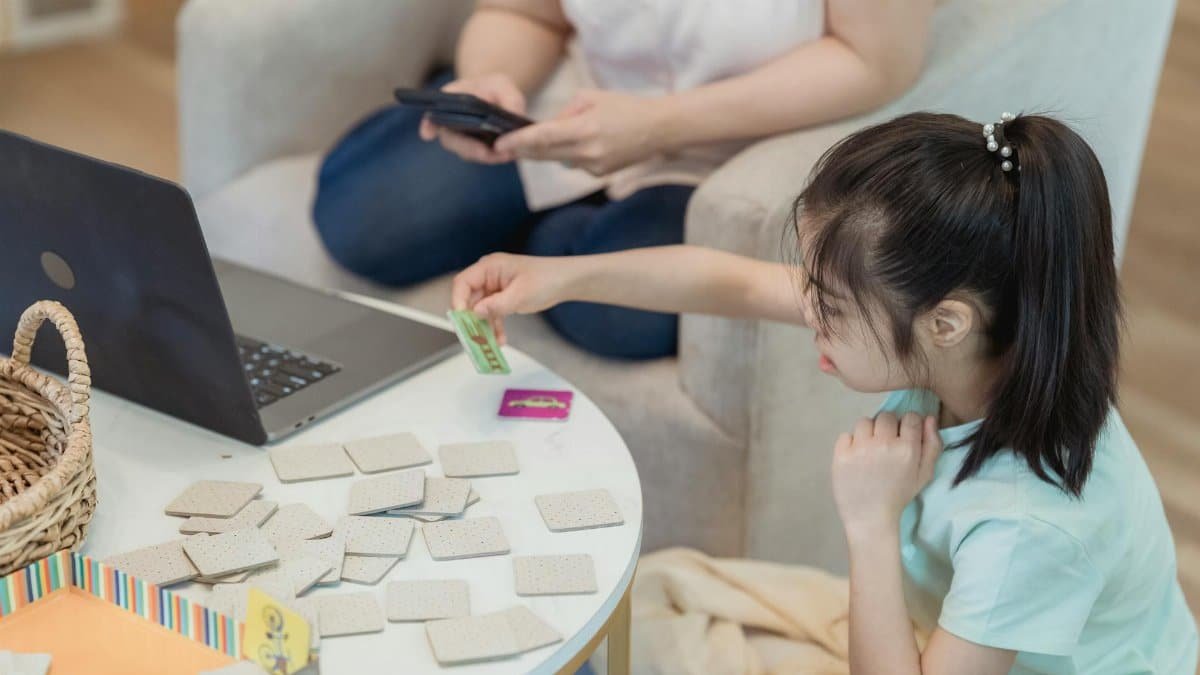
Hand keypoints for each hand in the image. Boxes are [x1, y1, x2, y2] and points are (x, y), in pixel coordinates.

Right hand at [418, 73, 525, 163]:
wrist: (499, 99)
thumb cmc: (495, 88)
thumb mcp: (503, 85)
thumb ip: (508, 98)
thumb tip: (512, 116)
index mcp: (449, 101)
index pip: (432, 114)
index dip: (428, 125)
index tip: (428, 134)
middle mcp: (450, 123)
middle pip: (451, 141)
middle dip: (468, 149)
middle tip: (486, 153)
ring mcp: (461, 139)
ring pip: (467, 153)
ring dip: (485, 156)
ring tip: (506, 154)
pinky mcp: (475, 149)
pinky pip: (481, 156)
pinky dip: (494, 157)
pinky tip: (509, 154)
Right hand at [450, 253, 575, 344]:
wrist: (566, 281)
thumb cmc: (546, 279)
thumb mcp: (520, 294)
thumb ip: (496, 305)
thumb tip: (474, 313)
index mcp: (489, 267)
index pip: (463, 282)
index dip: (458, 301)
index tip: (461, 320)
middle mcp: (489, 276)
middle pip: (469, 298)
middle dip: (470, 319)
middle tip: (471, 337)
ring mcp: (495, 288)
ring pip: (480, 309)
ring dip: (483, 326)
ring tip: (487, 343)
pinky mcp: (503, 298)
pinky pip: (492, 314)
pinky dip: (494, 327)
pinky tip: (500, 340)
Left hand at [494, 89, 668, 174]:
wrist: (659, 129)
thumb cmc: (626, 107)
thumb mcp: (591, 98)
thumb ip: (564, 113)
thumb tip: (546, 128)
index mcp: (585, 129)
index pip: (543, 137)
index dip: (518, 142)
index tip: (499, 144)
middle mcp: (587, 152)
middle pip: (544, 155)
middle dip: (524, 150)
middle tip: (505, 145)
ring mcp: (594, 167)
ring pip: (559, 160)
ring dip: (551, 150)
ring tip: (561, 135)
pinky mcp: (600, 175)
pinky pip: (575, 164)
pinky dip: (572, 154)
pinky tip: (588, 143)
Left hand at [832, 412, 941, 539]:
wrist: (870, 517)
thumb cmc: (899, 495)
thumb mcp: (924, 474)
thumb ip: (932, 445)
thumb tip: (929, 418)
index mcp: (907, 448)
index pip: (910, 417)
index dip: (908, 425)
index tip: (904, 436)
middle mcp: (883, 443)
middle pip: (886, 416)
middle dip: (888, 427)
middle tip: (885, 445)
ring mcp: (860, 448)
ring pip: (865, 422)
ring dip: (868, 433)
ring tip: (869, 450)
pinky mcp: (841, 454)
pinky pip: (846, 434)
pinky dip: (850, 443)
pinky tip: (856, 457)